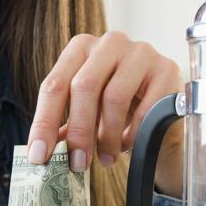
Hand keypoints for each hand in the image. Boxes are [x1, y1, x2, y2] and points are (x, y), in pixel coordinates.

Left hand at [26, 31, 183, 197]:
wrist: (162, 109)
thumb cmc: (118, 108)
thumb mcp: (87, 113)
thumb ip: (63, 128)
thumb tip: (40, 153)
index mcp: (81, 47)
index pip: (54, 85)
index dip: (43, 122)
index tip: (39, 156)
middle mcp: (109, 42)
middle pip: (83, 86)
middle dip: (79, 131)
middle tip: (77, 163)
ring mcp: (140, 52)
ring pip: (114, 96)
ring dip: (107, 135)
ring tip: (106, 158)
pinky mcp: (166, 69)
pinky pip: (146, 108)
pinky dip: (134, 133)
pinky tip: (128, 145)